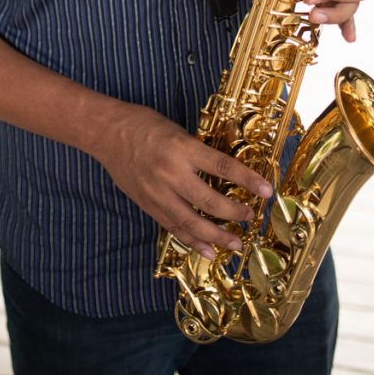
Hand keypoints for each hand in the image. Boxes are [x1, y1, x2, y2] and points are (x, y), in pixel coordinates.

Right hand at [93, 102, 272, 259]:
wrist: (107, 133)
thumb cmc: (143, 124)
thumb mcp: (177, 130)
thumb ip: (197, 152)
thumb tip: (223, 172)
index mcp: (183, 149)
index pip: (224, 167)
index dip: (248, 180)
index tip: (267, 191)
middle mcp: (172, 173)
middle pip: (210, 201)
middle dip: (234, 213)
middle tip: (250, 216)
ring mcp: (158, 193)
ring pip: (192, 222)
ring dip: (217, 236)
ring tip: (235, 243)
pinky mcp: (148, 205)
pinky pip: (173, 227)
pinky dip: (192, 241)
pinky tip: (208, 250)